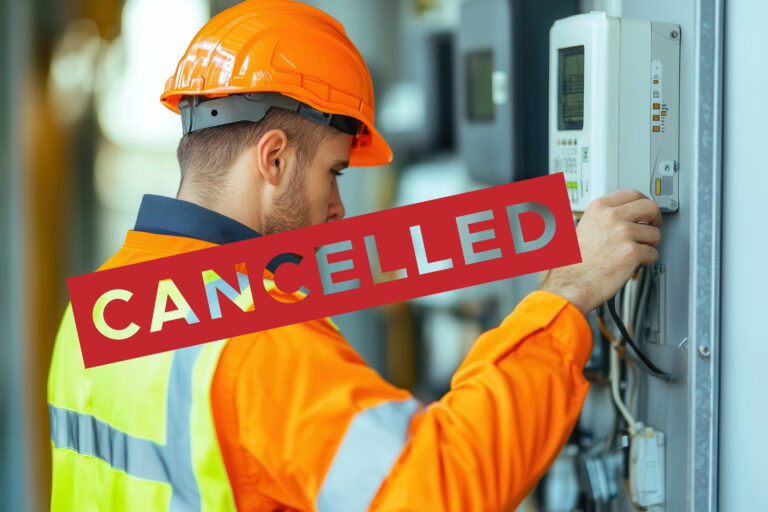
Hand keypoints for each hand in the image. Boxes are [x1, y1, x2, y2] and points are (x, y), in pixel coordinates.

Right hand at [540, 190, 661, 314]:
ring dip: (649, 245)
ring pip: (655, 234)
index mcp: (599, 207)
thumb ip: (605, 218)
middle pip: (650, 207)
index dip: (643, 204)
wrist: (570, 283)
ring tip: (634, 253)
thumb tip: (627, 215)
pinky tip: (631, 264)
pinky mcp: (632, 252)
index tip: (645, 212)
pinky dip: (645, 262)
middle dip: (655, 219)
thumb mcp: (583, 227)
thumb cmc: (574, 263)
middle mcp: (612, 216)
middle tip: (652, 228)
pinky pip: (653, 254)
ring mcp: (623, 233)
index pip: (633, 194)